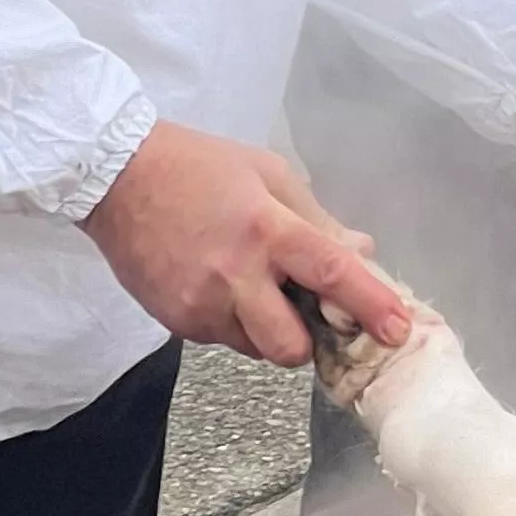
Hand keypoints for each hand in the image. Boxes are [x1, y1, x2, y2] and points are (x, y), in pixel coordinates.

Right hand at [82, 120, 409, 365]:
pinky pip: (223, 338)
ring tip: (255, 286)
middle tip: (304, 310)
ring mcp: (200, 304)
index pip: (331, 274)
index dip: (370, 305)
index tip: (398, 330)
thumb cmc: (199, 167)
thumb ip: (317, 221)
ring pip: (256, 348)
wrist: (117, 177)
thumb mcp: (269, 175)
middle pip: (290, 346)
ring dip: (269, 330)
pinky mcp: (175, 321)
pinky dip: (235, 322)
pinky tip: (221, 284)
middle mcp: (235, 275)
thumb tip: (361, 253)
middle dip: (307, 340)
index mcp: (268, 229)